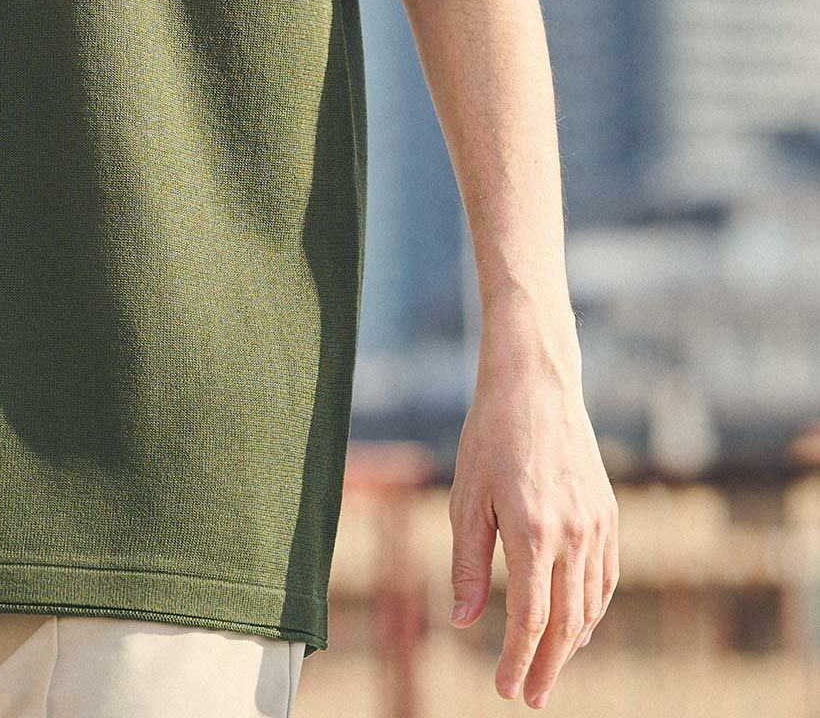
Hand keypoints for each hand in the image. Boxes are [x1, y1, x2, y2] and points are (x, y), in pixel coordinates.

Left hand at [447, 354, 618, 705]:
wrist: (535, 384)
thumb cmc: (489, 436)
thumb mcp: (466, 497)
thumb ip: (466, 563)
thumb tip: (462, 623)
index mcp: (533, 530)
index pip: (530, 617)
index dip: (518, 659)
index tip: (506, 690)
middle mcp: (573, 533)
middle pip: (566, 622)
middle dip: (546, 665)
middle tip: (529, 696)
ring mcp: (598, 525)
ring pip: (591, 604)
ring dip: (570, 643)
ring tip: (547, 666)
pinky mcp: (609, 515)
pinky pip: (605, 578)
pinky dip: (591, 609)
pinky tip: (574, 624)